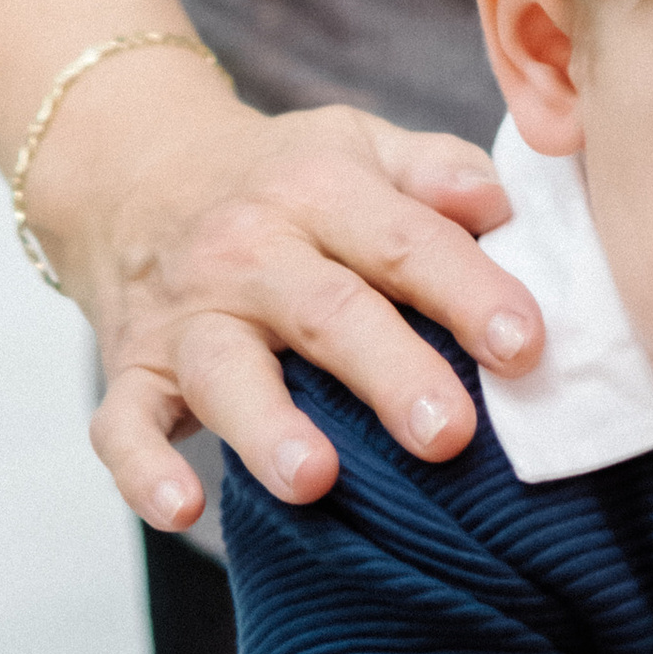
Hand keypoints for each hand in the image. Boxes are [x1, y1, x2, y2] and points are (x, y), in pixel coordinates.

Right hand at [33, 62, 546, 527]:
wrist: (133, 171)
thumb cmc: (279, 178)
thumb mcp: (356, 145)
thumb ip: (435, 169)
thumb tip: (501, 203)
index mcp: (317, 190)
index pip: (403, 240)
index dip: (468, 291)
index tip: (526, 345)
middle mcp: (249, 250)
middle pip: (325, 312)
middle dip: (387, 371)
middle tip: (448, 433)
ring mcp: (186, 315)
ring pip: (224, 371)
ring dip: (267, 426)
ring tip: (317, 480)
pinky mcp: (133, 372)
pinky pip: (125, 426)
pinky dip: (144, 471)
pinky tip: (183, 508)